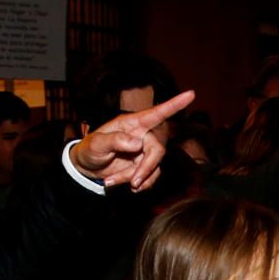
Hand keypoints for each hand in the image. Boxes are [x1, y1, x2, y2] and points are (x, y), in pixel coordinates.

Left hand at [70, 90, 195, 190]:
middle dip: (146, 167)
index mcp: (132, 123)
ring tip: (112, 181)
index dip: (174, 105)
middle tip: (132, 182)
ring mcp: (145, 152)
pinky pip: (151, 177)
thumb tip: (137, 143)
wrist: (88, 168)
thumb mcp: (96, 143)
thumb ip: (115, 140)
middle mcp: (143, 135)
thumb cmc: (90, 149)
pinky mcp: (145, 166)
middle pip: (158, 149)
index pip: (156, 113)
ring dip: (137, 178)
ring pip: (154, 166)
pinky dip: (139, 185)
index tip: (190, 94)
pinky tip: (123, 185)